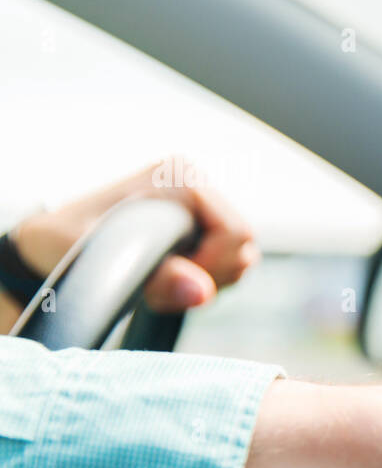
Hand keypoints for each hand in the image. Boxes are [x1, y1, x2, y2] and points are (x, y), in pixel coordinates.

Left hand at [10, 160, 258, 312]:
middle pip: (244, 244)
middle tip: (163, 284)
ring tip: (162, 281)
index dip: (210, 267)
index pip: (235, 232)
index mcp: (180, 177)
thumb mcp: (104, 263)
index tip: (168, 279)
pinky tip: (169, 277)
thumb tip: (202, 291)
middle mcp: (196, 183)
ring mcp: (200, 204)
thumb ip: (156, 277)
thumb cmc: (67, 245)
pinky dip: (205, 278)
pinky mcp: (200, 224)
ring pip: (241, 256)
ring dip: (208, 279)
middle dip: (211, 275)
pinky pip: (229, 260)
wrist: (50, 245)